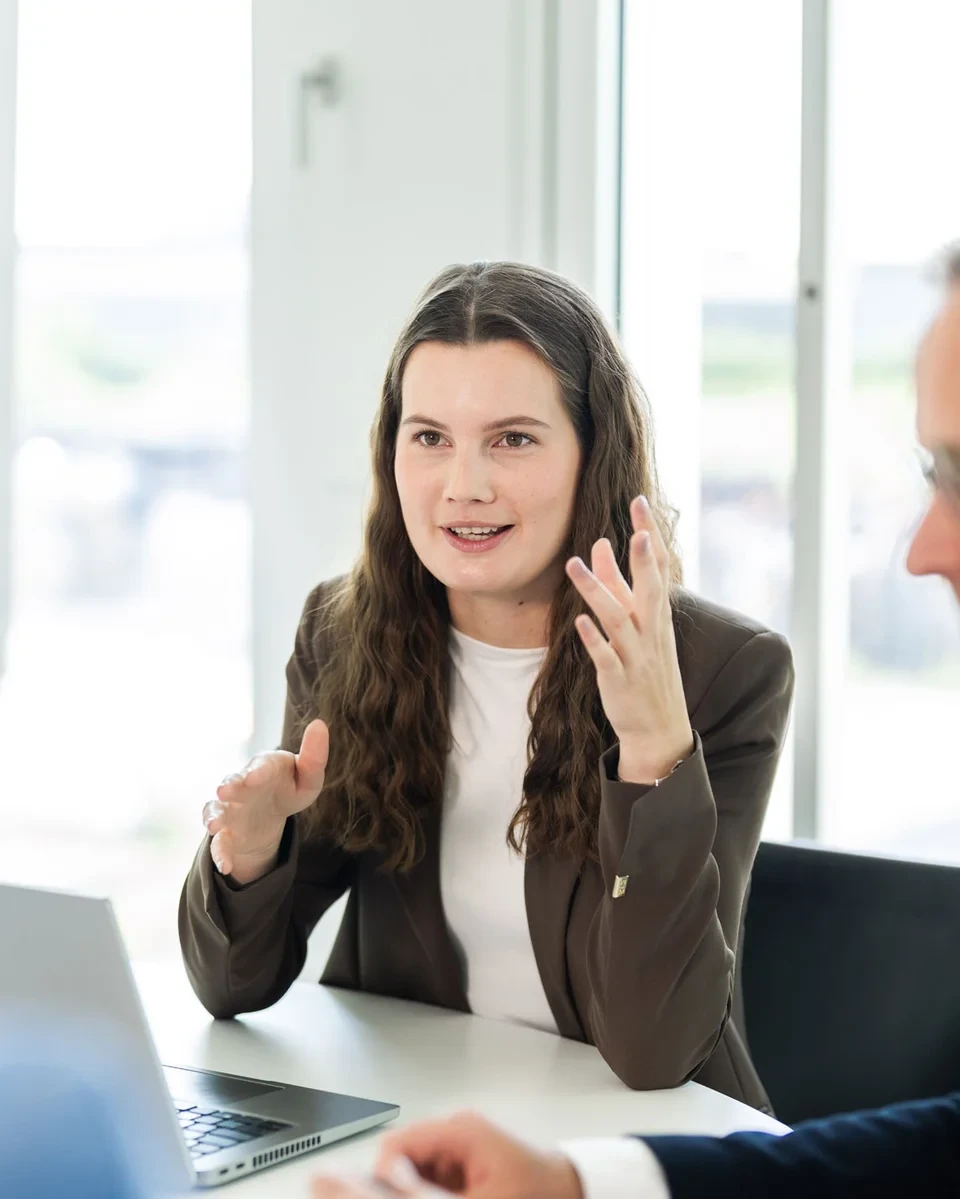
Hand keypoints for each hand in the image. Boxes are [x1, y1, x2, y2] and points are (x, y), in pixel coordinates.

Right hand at [202, 719, 328, 883]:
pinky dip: (220, 853)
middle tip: (225, 789)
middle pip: (232, 783)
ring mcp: (230, 807)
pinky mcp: (226, 831)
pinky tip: (226, 866)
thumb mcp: (308, 777)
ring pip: (217, 809)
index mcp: (264, 766)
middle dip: (229, 786)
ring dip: (215, 816)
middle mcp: (242, 784)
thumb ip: (314, 756)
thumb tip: (319, 723)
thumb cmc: (290, 785)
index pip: (260, 764)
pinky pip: (219, 842)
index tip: (256, 775)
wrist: (270, 810)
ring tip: (215, 826)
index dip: (257, 769)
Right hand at [359, 1112, 581, 1198]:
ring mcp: (459, 1148)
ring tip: (457, 1197)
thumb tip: (396, 1184)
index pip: (395, 1146)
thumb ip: (433, 1195)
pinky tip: (457, 1198)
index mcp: (459, 1131)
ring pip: (414, 1174)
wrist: (573, 1192)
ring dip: (420, 1191)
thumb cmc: (540, 1193)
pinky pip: (432, 1182)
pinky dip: (433, 1193)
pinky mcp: (464, 1165)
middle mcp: (455, 1133)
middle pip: (402, 1160)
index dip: (384, 1179)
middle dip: (404, 1187)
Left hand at [566, 495, 692, 783]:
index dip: (650, 535)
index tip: (640, 502)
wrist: (657, 727)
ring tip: (574, 564)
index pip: (658, 567)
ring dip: (597, 591)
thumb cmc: (644, 668)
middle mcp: (651, 631)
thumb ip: (617, 584)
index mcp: (657, 614)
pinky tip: (579, 622)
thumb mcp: (636, 622)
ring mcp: (636, 655)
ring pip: (619, 619)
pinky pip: (607, 657)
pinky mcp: (620, 679)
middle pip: (650, 588)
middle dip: (644, 559)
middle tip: (638, 528)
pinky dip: (594, 640)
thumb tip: (602, 544)